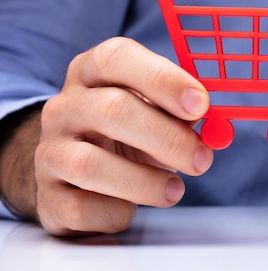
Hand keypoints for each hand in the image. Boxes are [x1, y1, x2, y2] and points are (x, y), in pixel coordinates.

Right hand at [35, 37, 211, 234]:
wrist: (74, 172)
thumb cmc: (126, 134)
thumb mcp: (154, 112)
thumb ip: (183, 113)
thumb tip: (216, 126)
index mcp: (91, 74)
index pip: (116, 58)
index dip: (163, 79)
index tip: (200, 104)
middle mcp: (64, 108)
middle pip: (111, 110)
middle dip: (167, 137)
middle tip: (202, 159)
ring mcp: (49, 152)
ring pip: (90, 165)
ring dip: (145, 182)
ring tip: (174, 190)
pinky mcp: (48, 198)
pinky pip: (81, 208)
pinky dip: (117, 212)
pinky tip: (131, 208)